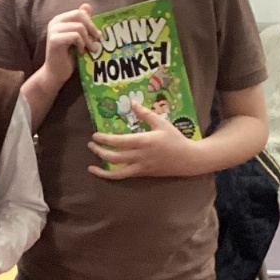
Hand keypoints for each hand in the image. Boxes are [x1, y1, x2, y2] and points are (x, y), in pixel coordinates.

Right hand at [39, 3, 95, 87]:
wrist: (56, 73)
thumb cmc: (68, 56)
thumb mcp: (78, 37)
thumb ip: (81, 22)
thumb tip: (87, 5)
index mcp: (60, 19)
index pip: (79, 12)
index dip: (91, 22)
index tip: (97, 35)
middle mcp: (54, 22)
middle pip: (79, 16)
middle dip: (91, 28)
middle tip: (97, 41)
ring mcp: (53, 30)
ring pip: (79, 27)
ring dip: (88, 40)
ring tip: (90, 50)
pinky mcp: (54, 40)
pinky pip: (75, 36)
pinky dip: (81, 45)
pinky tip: (80, 52)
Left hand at [89, 104, 203, 178]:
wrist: (188, 159)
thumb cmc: (175, 138)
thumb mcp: (161, 123)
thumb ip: (145, 114)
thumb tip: (132, 103)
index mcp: (144, 141)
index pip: (120, 141)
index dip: (105, 139)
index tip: (95, 135)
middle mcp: (140, 156)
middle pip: (114, 156)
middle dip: (99, 151)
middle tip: (91, 144)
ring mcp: (141, 167)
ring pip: (117, 171)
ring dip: (102, 168)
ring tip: (91, 164)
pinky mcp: (142, 174)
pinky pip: (123, 176)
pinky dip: (111, 176)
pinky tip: (102, 172)